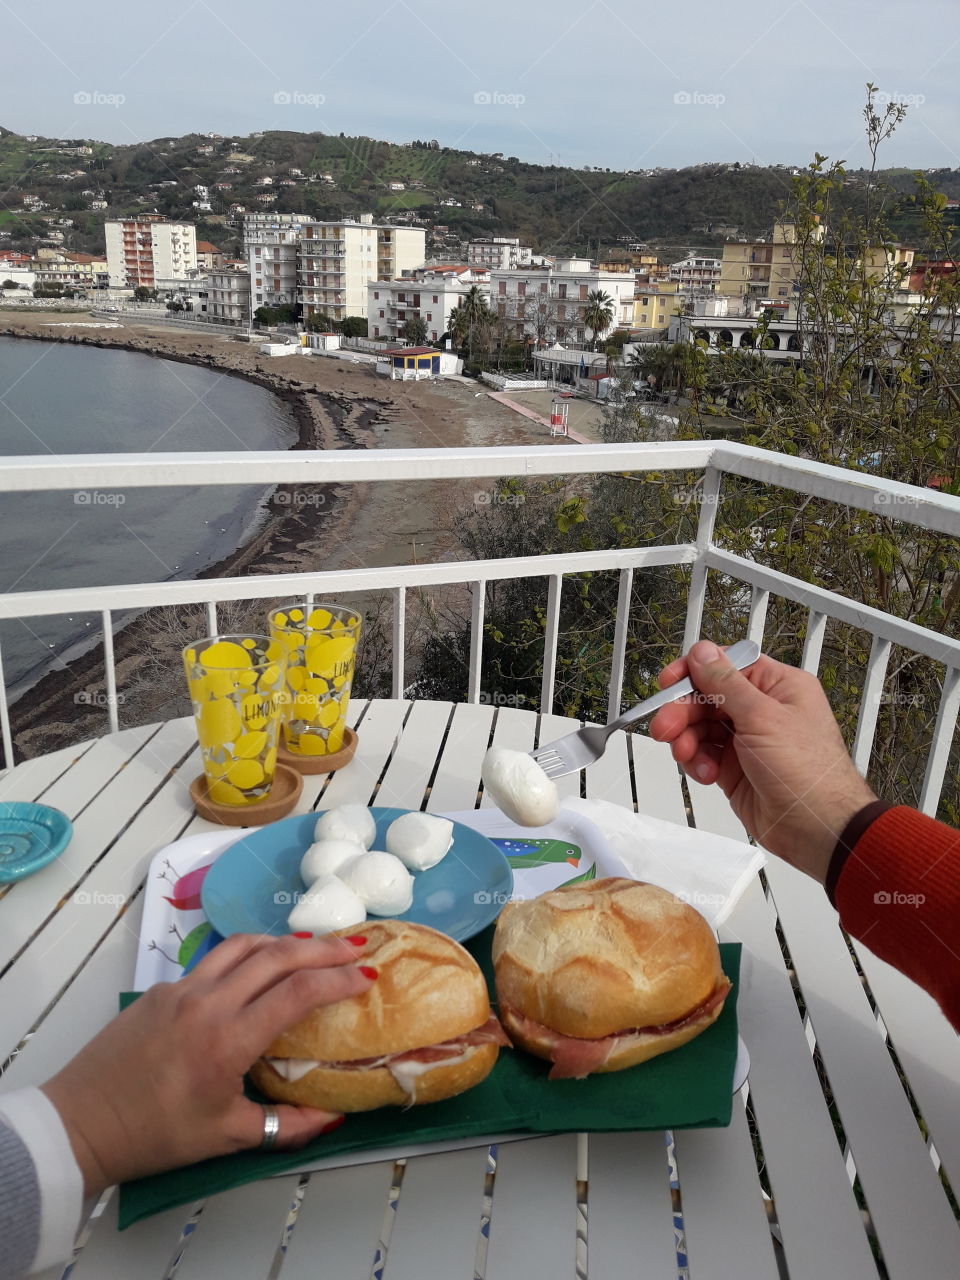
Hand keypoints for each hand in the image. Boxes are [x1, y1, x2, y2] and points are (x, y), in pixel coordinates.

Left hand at [42, 932, 373, 1193]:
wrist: (82, 1122)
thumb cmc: (155, 1135)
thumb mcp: (225, 1137)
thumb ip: (285, 1125)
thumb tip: (333, 1117)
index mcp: (227, 1039)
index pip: (296, 992)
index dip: (337, 980)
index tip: (366, 977)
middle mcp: (208, 1003)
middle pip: (277, 955)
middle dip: (323, 948)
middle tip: (356, 946)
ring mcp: (182, 989)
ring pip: (243, 945)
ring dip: (285, 941)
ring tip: (315, 946)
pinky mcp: (162, 988)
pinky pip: (215, 959)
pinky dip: (248, 953)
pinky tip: (260, 965)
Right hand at [649, 640, 876, 881]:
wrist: (817, 829)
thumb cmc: (809, 773)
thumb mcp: (762, 717)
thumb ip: (726, 684)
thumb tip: (704, 652)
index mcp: (778, 686)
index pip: (726, 666)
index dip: (694, 672)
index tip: (668, 682)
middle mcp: (763, 710)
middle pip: (707, 697)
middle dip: (683, 711)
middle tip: (665, 726)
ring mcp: (748, 740)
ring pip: (700, 727)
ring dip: (688, 739)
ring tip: (687, 754)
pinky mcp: (735, 768)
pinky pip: (703, 754)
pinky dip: (697, 762)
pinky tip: (706, 773)